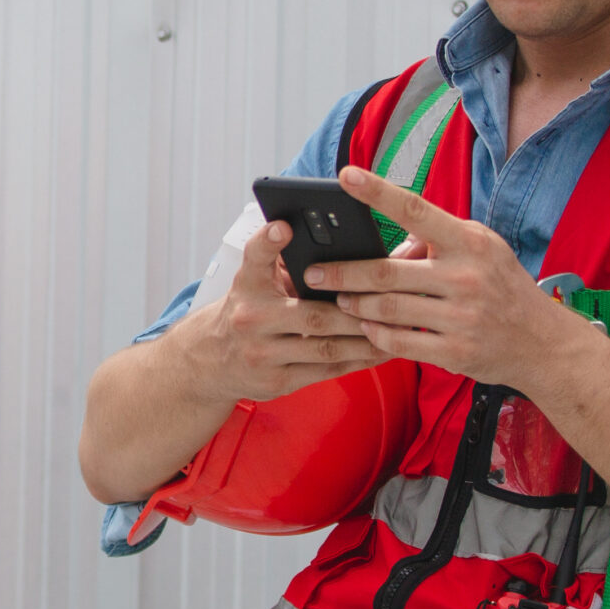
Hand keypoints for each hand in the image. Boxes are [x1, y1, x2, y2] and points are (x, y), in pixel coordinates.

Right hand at [174, 215, 389, 403]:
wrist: (210, 361)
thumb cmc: (249, 310)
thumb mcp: (257, 281)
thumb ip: (289, 261)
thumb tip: (346, 242)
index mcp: (247, 284)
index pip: (255, 257)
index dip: (269, 241)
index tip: (285, 226)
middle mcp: (251, 318)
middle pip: (313, 315)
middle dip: (358, 310)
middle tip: (394, 301)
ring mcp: (262, 354)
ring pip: (326, 347)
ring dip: (367, 339)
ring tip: (399, 328)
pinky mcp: (277, 381)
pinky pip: (327, 370)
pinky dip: (359, 360)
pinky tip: (382, 350)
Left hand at [308, 166, 590, 389]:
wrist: (544, 343)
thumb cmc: (503, 287)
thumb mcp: (483, 250)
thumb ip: (438, 240)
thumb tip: (389, 239)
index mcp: (470, 242)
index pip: (416, 209)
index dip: (378, 191)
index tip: (345, 176)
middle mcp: (466, 277)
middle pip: (386, 271)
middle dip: (342, 272)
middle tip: (312, 272)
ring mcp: (460, 317)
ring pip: (387, 309)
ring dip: (355, 305)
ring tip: (339, 299)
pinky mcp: (454, 352)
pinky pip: (399, 343)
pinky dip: (375, 335)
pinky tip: (365, 328)